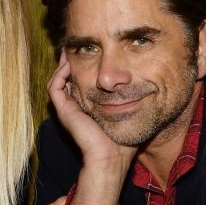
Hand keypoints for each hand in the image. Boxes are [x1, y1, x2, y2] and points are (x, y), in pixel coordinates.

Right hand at [46, 57, 132, 204]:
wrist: (112, 158)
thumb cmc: (124, 142)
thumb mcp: (129, 113)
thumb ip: (133, 99)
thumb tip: (150, 85)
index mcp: (88, 107)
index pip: (82, 81)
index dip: (85, 66)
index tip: (94, 53)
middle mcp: (76, 107)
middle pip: (68, 78)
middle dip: (73, 61)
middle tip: (79, 46)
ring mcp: (68, 109)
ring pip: (58, 80)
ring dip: (63, 64)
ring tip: (71, 49)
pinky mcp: (64, 112)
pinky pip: (54, 88)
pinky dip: (59, 74)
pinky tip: (69, 64)